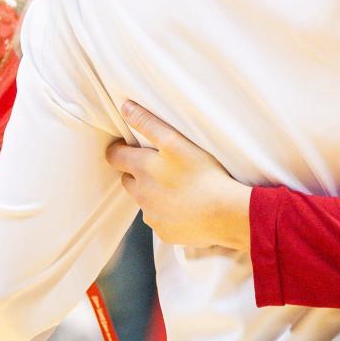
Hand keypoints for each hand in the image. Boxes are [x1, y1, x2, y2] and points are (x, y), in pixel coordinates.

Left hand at [106, 102, 251, 250]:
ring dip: (153, 193)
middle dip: (137, 172)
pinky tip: (187, 206)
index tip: (128, 146)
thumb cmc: (203, 173)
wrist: (224, 213)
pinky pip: (160, 220)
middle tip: (160, 166)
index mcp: (141, 169)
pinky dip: (168, 213)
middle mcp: (141, 194)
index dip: (119, 149)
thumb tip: (125, 107)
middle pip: (128, 180)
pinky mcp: (166, 233)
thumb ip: (148, 123)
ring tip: (179, 187)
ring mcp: (152, 216)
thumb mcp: (175, 141)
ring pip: (144, 201)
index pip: (114, 156)